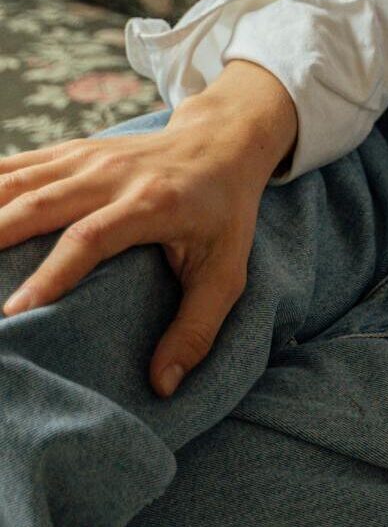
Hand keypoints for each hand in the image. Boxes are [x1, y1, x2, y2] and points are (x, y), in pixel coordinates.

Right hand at [0, 98, 280, 399]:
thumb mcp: (228, 271)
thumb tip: (163, 385)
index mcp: (151, 203)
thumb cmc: (224, 213)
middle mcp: (113, 174)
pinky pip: (18, 164)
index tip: (14, 312)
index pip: (90, 238)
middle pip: (39, 203)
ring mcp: (88, 157)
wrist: (224, 141)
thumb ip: (198, 328)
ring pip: (20, 180)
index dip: (50, 274)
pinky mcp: (72, 151)